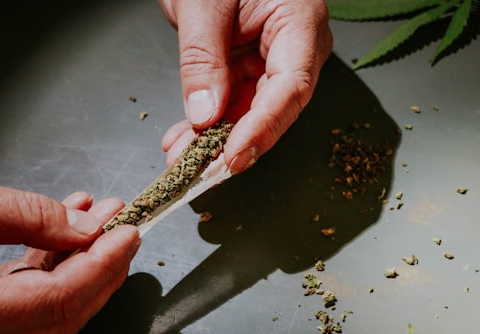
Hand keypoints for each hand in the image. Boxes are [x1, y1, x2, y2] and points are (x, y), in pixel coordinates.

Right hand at [0, 168, 139, 333]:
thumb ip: (27, 215)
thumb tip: (86, 229)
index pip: (59, 301)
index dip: (102, 266)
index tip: (129, 233)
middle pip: (60, 314)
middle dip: (100, 269)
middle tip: (124, 229)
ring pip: (45, 309)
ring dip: (78, 263)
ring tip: (99, 218)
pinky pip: (20, 300)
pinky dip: (48, 266)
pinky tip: (63, 229)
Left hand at [159, 0, 332, 172]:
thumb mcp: (203, 4)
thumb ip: (203, 59)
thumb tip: (205, 116)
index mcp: (300, 22)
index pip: (290, 86)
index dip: (263, 128)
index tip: (233, 157)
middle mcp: (295, 48)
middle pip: (273, 109)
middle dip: (234, 143)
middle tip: (200, 171)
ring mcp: (273, 61)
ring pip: (249, 114)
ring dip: (214, 141)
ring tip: (180, 159)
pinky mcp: (250, 69)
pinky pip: (233, 104)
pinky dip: (206, 125)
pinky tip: (182, 140)